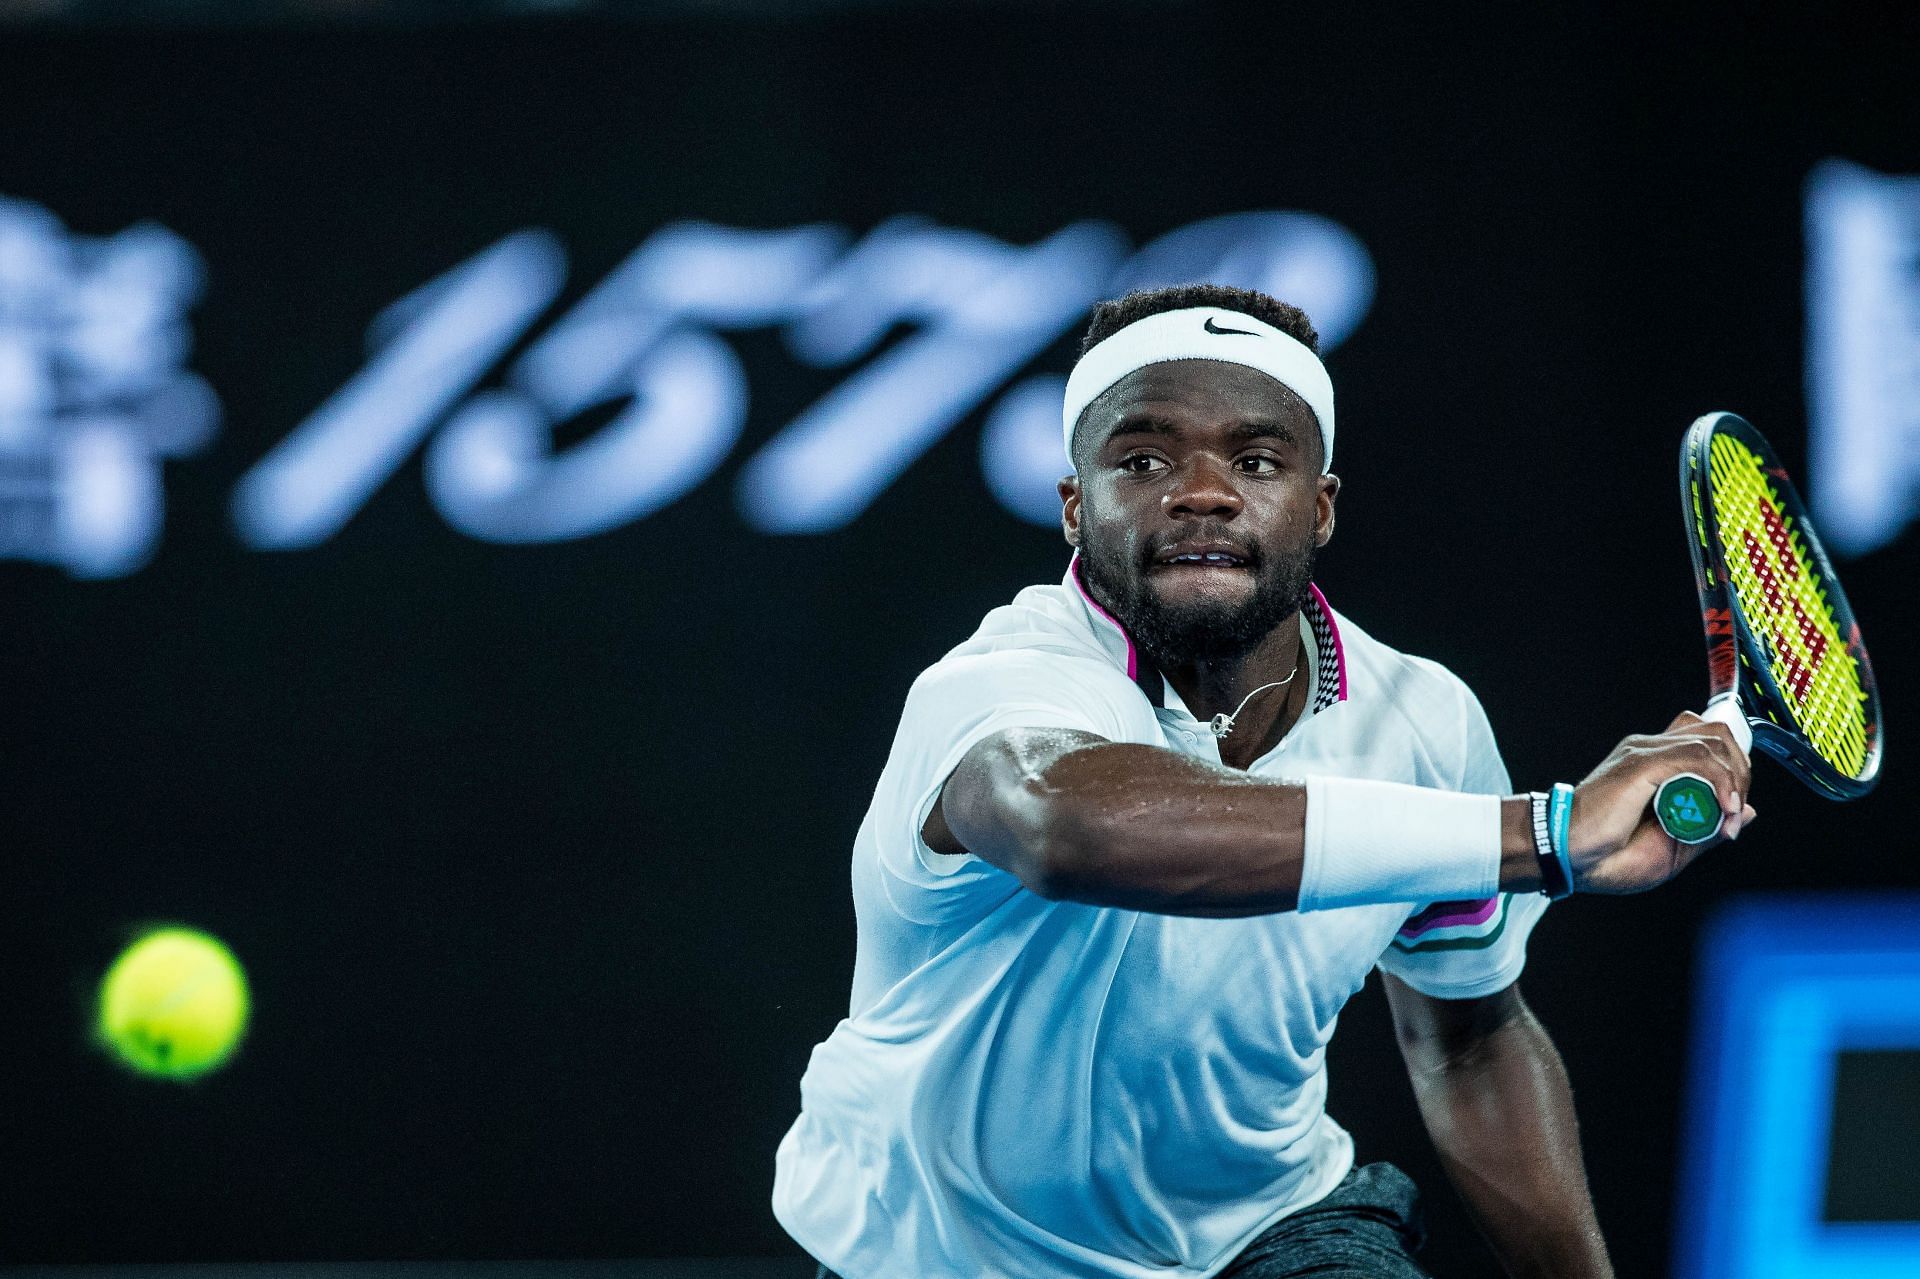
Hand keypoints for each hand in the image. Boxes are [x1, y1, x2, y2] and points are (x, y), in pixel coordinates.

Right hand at [1565, 712, 1756, 893]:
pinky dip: (1721, 783)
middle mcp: (1650, 751)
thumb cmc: (1605, 857)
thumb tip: (1748, 811)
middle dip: (1741, 772)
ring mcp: (1645, 754)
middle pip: (1717, 734)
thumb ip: (1710, 828)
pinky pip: (1698, 757)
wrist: (1567, 857)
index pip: (1706, 741)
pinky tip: (1722, 810)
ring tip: (1728, 818)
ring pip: (1713, 741)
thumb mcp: (1673, 849)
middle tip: (1734, 813)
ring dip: (1735, 781)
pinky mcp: (1643, 764)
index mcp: (1653, 765)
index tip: (1733, 813)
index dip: (1733, 770)